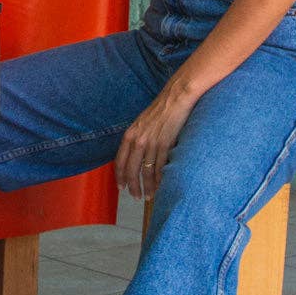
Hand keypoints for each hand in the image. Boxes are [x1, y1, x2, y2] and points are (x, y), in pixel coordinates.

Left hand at [114, 84, 195, 199]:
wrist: (176, 98)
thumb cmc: (161, 109)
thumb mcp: (142, 123)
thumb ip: (137, 138)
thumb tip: (138, 154)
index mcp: (129, 135)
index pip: (120, 161)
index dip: (120, 176)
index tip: (121, 187)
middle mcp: (138, 141)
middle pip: (132, 170)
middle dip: (132, 186)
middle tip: (135, 197)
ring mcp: (151, 143)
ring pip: (146, 172)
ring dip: (148, 187)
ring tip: (149, 196)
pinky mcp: (165, 145)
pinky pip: (160, 167)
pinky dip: (160, 179)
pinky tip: (160, 186)